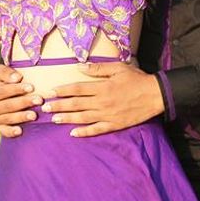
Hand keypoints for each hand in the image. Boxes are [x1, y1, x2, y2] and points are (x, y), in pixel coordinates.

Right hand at [0, 64, 41, 137]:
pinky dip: (11, 132)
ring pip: (8, 118)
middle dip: (24, 103)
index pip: (3, 91)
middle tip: (39, 100)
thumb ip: (6, 73)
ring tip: (34, 115)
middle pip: (7, 106)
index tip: (31, 87)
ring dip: (21, 117)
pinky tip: (20, 131)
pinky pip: (4, 131)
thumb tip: (17, 77)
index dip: (17, 89)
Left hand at [44, 62, 163, 137]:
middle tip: (45, 107)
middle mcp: (102, 102)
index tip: (51, 92)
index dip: (63, 90)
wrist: (154, 95)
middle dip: (59, 105)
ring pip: (82, 118)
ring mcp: (107, 115)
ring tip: (54, 119)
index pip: (77, 89)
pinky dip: (84, 132)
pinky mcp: (114, 125)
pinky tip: (73, 133)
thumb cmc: (137, 79)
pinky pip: (96, 130)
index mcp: (102, 87)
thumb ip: (98, 69)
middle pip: (76, 104)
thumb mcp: (118, 68)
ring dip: (67, 118)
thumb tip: (80, 67)